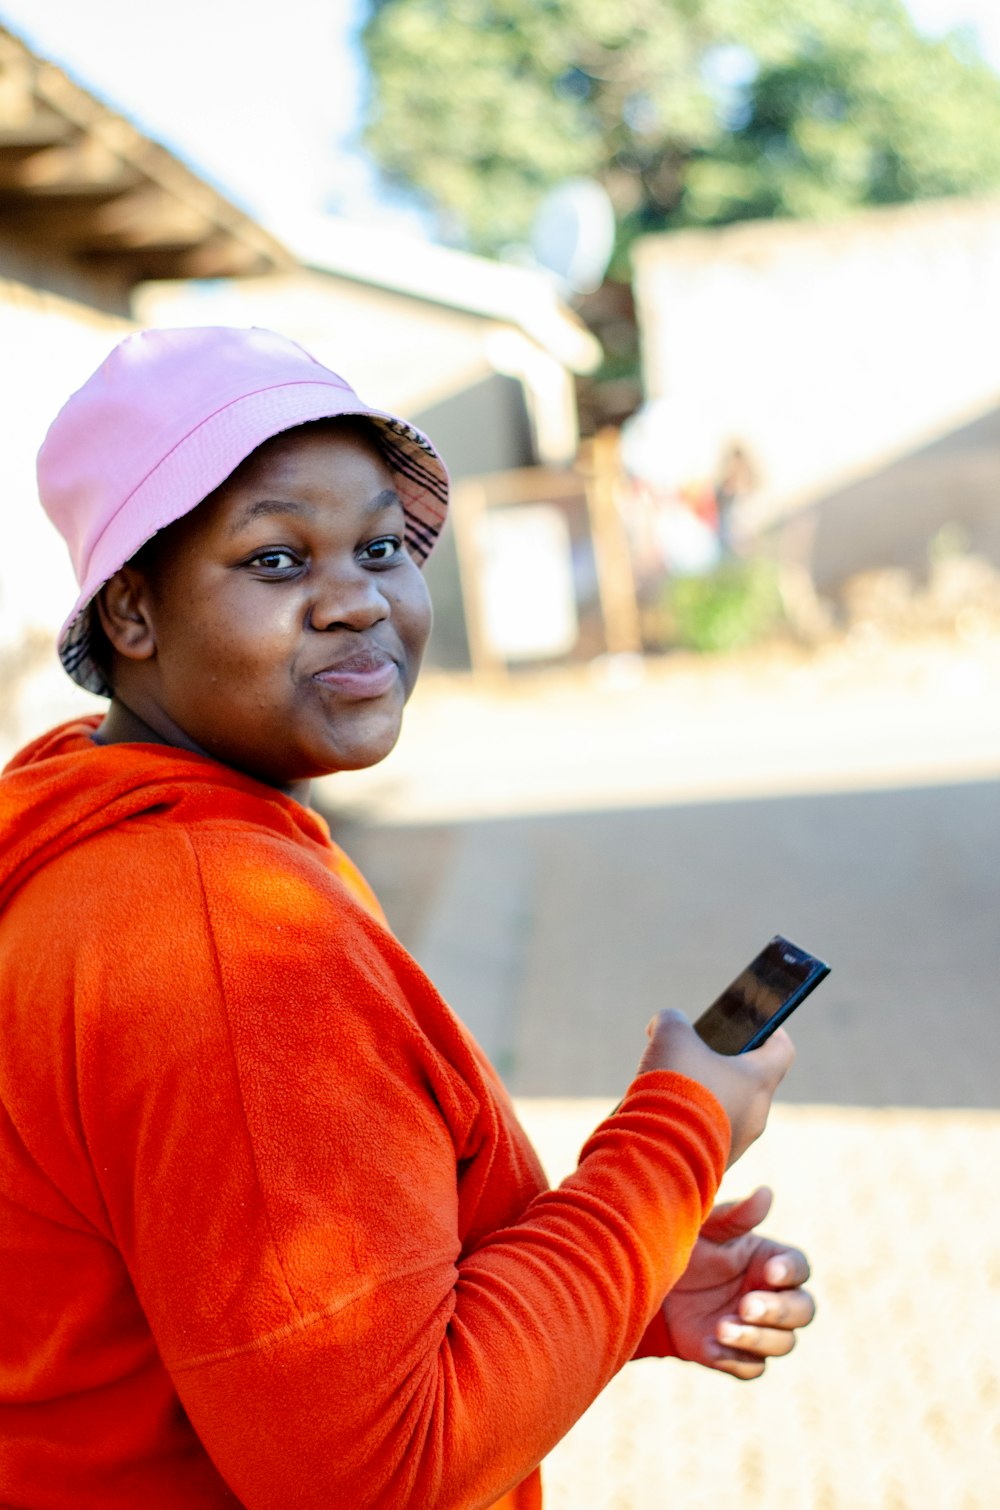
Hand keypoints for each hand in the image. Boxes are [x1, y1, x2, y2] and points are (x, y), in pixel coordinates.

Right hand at [637, 1009, 793, 1163]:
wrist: (657, 1152)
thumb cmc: (675, 1087)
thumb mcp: (670, 1036)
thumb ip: (672, 1021)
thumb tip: (664, 1025)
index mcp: (758, 1080)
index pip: (782, 1049)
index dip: (769, 1031)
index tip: (750, 1024)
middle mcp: (756, 1115)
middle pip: (748, 1080)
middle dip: (721, 1064)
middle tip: (693, 1053)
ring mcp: (737, 1144)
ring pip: (728, 1110)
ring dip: (705, 1095)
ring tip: (671, 1086)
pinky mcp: (714, 1164)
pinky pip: (710, 1135)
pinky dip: (691, 1122)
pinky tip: (664, 1114)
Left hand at [661, 1187, 814, 1379]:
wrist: (653, 1283)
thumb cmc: (688, 1246)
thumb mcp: (708, 1228)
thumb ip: (737, 1216)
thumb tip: (766, 1193)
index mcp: (771, 1262)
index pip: (799, 1269)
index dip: (791, 1272)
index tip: (769, 1272)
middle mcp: (772, 1297)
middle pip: (802, 1311)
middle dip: (779, 1311)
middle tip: (746, 1305)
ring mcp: (757, 1329)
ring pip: (782, 1343)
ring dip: (758, 1339)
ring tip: (723, 1327)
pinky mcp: (737, 1356)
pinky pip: (752, 1367)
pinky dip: (738, 1360)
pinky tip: (713, 1346)